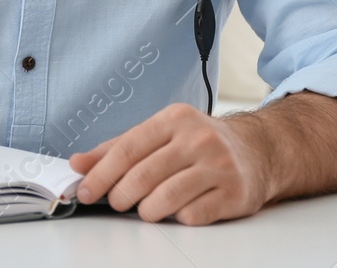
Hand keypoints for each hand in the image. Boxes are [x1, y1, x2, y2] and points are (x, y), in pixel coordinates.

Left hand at [69, 103, 272, 224]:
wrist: (257, 151)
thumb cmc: (200, 144)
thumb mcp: (161, 135)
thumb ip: (118, 148)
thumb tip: (78, 163)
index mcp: (175, 119)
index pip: (128, 148)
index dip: (101, 173)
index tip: (85, 191)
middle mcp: (199, 138)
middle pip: (143, 175)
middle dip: (121, 196)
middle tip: (117, 203)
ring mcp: (219, 166)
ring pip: (166, 199)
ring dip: (147, 211)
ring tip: (147, 208)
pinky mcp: (234, 193)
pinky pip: (192, 215)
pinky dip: (178, 218)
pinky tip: (180, 209)